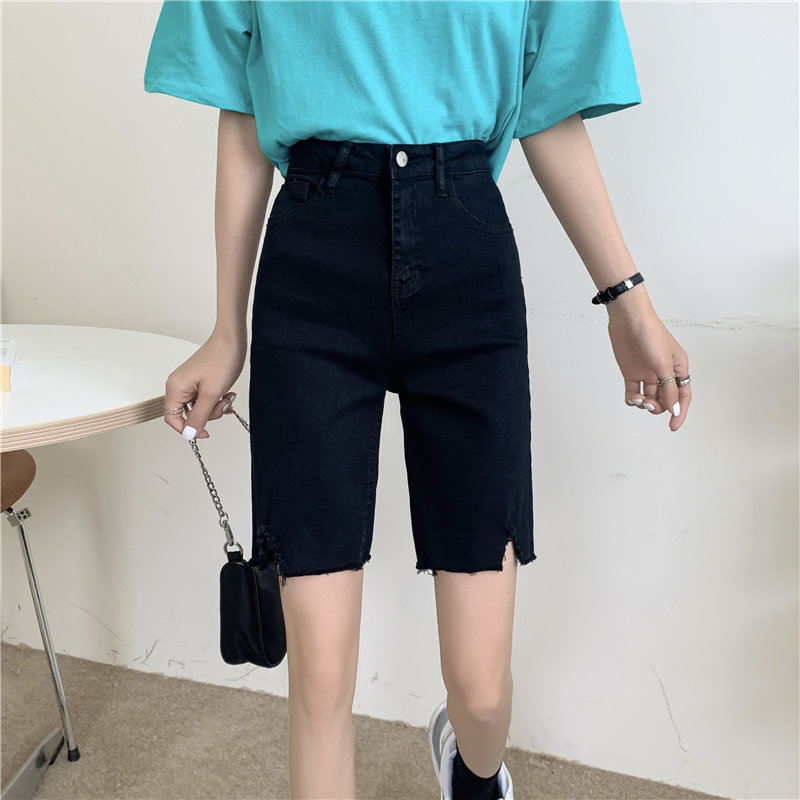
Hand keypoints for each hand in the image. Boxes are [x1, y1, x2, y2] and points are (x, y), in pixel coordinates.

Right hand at [163, 328, 247, 439]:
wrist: (232, 339)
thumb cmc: (221, 359)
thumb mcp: (211, 393)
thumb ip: (199, 415)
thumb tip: (190, 433)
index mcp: (175, 388)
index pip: (172, 418)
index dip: (188, 428)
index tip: (205, 432)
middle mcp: (179, 385)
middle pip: (188, 414)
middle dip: (208, 414)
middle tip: (221, 404)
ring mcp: (190, 383)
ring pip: (200, 408)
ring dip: (216, 406)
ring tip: (226, 396)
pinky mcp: (200, 381)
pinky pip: (205, 399)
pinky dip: (217, 400)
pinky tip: (227, 395)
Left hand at [606, 292, 691, 431]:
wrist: (628, 319)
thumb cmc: (651, 335)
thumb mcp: (663, 364)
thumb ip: (669, 388)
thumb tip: (674, 410)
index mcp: (679, 367)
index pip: (683, 396)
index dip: (679, 412)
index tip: (673, 426)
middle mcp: (664, 372)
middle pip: (665, 399)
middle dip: (658, 407)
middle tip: (648, 404)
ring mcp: (647, 373)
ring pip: (649, 398)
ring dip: (645, 403)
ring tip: (638, 399)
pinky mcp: (631, 372)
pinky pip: (634, 393)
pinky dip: (633, 399)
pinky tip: (632, 398)